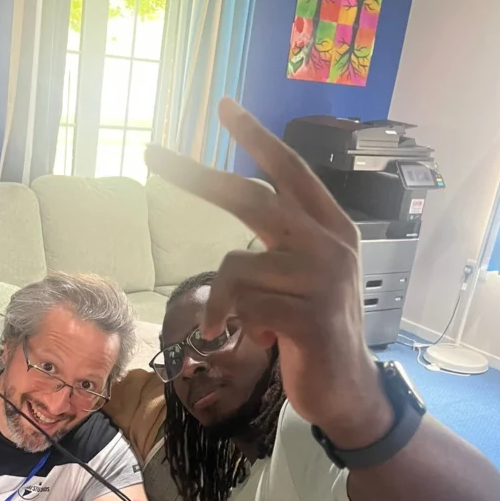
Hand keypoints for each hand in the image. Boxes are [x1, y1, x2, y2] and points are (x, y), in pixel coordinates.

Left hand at [145, 99, 392, 448]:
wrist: (348, 393)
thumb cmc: (315, 334)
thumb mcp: (304, 281)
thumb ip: (280, 248)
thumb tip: (243, 228)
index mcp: (331, 229)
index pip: (290, 172)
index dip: (257, 138)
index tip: (225, 107)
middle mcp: (331, 245)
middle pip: (252, 197)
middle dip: (196, 176)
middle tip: (151, 155)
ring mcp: (323, 280)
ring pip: (236, 266)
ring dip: (221, 302)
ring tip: (231, 326)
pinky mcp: (309, 317)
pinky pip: (244, 306)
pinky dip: (238, 325)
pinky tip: (265, 343)